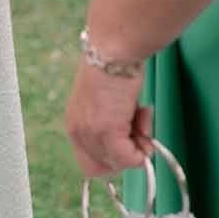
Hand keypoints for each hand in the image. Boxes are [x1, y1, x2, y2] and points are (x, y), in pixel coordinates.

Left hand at [65, 58, 152, 176]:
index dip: (112, 157)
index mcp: (75, 124)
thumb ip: (114, 123)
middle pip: (103, 168)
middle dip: (125, 155)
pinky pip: (131, 160)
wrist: (114, 49)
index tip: (128, 138)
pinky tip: (144, 115)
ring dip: (139, 145)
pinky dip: (143, 148)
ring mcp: (91, 134)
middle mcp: (78, 132)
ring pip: (120, 164)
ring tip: (141, 113)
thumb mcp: (109, 102)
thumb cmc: (115, 67)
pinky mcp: (107, 132)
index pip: (89, 162)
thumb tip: (134, 147)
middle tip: (138, 131)